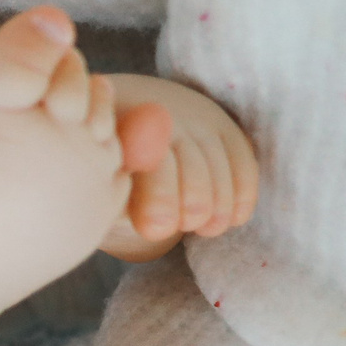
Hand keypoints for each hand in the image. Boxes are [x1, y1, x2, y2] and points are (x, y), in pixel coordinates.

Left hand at [101, 74, 260, 261]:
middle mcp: (162, 115)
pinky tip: (235, 219)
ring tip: (210, 229)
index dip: (158, 197)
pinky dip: (243, 191)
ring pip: (219, 164)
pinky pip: (242, 159)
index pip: (149, 162)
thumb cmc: (107, 172)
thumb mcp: (102, 182)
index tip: (156, 230)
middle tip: (189, 227)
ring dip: (220, 202)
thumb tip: (133, 191)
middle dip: (194, 202)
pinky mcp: (223, 128)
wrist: (127, 133)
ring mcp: (196, 119)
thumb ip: (115, 184)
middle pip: (191, 164)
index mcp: (121, 127)